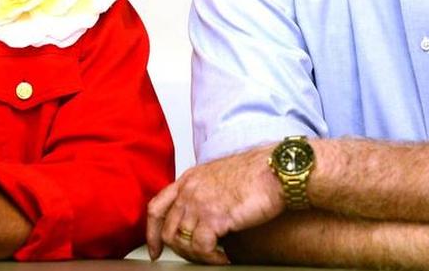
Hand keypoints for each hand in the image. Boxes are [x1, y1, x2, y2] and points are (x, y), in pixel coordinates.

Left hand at [146, 144, 284, 263]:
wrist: (275, 170)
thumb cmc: (257, 173)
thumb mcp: (220, 176)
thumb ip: (204, 192)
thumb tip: (202, 215)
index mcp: (189, 179)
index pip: (157, 207)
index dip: (152, 232)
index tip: (155, 249)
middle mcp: (189, 190)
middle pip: (168, 230)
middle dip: (181, 250)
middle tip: (198, 258)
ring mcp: (199, 203)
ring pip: (183, 242)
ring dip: (199, 256)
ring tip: (215, 257)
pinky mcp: (215, 217)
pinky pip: (202, 248)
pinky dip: (212, 258)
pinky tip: (224, 257)